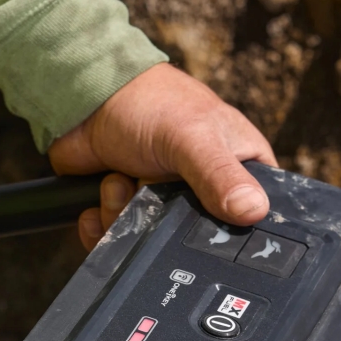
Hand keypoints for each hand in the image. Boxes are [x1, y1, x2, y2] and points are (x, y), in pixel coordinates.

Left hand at [48, 64, 277, 249]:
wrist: (85, 98)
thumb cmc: (149, 102)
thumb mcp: (193, 137)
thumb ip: (220, 175)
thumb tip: (253, 211)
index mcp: (238, 167)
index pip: (254, 215)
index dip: (234, 229)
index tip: (204, 222)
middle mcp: (205, 189)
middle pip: (196, 239)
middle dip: (164, 224)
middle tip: (148, 192)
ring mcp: (165, 200)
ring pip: (153, 242)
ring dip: (125, 216)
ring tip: (120, 181)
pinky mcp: (130, 210)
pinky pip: (120, 240)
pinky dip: (102, 228)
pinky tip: (97, 205)